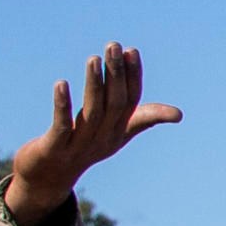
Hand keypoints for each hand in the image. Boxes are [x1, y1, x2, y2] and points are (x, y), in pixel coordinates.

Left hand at [1, 44, 181, 225]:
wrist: (47, 179)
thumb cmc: (81, 148)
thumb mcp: (113, 134)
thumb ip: (139, 119)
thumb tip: (177, 113)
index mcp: (118, 132)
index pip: (131, 102)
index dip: (133, 77)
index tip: (131, 50)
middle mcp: (103, 139)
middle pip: (114, 104)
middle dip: (115, 74)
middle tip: (113, 46)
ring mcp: (80, 146)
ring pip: (92, 113)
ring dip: (94, 85)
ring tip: (93, 59)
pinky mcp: (55, 149)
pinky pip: (62, 126)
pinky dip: (63, 105)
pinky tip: (61, 84)